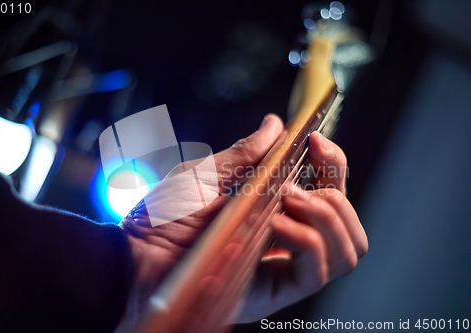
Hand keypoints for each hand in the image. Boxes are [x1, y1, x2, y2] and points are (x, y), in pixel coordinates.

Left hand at [116, 114, 366, 327]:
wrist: (134, 256)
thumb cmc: (162, 217)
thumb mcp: (205, 174)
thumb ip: (245, 154)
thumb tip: (275, 125)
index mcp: (273, 211)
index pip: (328, 191)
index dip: (334, 164)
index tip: (317, 141)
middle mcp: (285, 240)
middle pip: (347, 221)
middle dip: (336, 190)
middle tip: (297, 179)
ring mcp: (282, 267)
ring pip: (347, 250)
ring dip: (328, 215)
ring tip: (289, 198)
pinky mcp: (273, 291)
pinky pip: (316, 270)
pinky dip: (306, 238)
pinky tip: (277, 221)